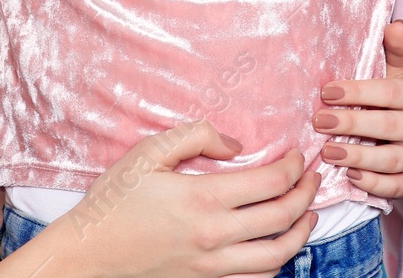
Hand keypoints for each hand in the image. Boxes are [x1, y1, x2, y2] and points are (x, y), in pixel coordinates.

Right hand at [0, 121, 318, 277]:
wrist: (89, 254)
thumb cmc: (114, 201)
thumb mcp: (147, 153)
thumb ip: (195, 137)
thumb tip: (236, 144)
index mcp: (203, 198)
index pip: (270, 181)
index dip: (294, 165)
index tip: (298, 154)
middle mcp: (214, 235)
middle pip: (282, 217)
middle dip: (307, 194)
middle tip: (313, 178)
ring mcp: (212, 265)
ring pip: (278, 256)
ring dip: (301, 232)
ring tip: (308, 214)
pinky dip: (278, 262)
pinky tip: (279, 245)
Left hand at [312, 20, 402, 198]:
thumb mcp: (402, 75)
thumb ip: (397, 52)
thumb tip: (396, 24)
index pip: (387, 93)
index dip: (357, 93)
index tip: (326, 92)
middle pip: (385, 126)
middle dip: (351, 124)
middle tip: (319, 121)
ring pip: (390, 159)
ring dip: (358, 156)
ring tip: (328, 151)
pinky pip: (396, 186)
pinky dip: (374, 183)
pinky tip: (351, 176)